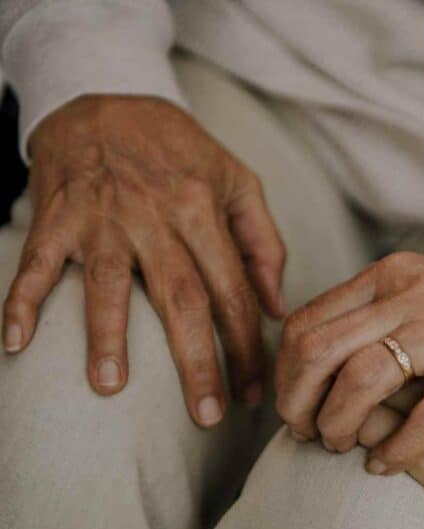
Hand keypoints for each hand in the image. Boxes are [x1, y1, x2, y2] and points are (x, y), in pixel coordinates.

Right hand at [3, 95, 286, 425]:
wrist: (107, 96)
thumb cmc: (181, 151)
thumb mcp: (238, 181)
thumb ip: (263, 243)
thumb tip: (275, 309)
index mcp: (204, 212)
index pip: (234, 292)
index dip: (249, 346)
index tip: (256, 390)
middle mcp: (155, 217)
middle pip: (182, 299)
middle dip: (198, 362)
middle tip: (208, 415)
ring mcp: (102, 218)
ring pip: (108, 285)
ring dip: (107, 338)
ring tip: (111, 388)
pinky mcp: (56, 216)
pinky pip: (37, 263)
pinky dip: (23, 301)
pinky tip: (17, 344)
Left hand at [275, 240, 423, 472]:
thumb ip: (380, 308)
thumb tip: (328, 347)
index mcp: (392, 277)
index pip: (308, 322)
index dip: (286, 373)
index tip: (293, 403)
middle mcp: (413, 296)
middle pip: (320, 352)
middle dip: (298, 403)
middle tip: (306, 431)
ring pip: (361, 381)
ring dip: (338, 425)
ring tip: (343, 445)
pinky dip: (395, 450)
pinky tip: (387, 465)